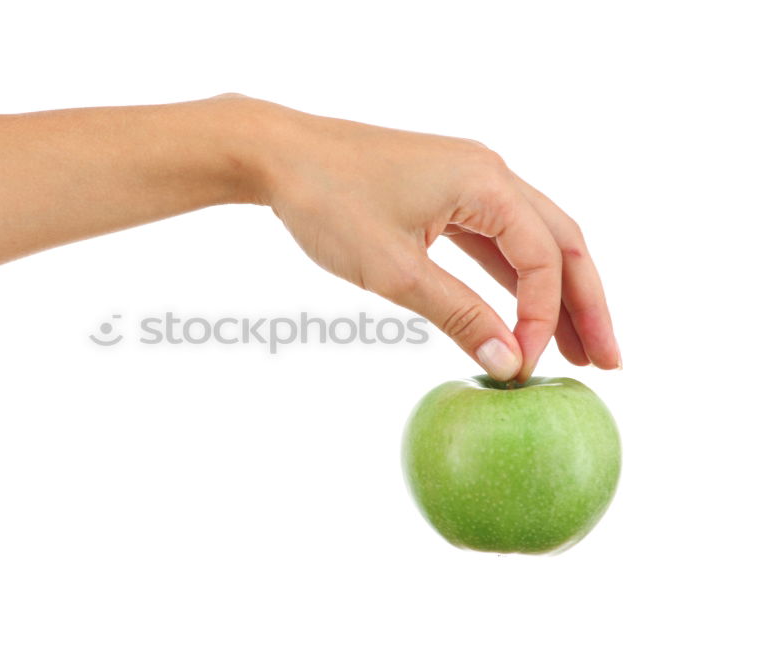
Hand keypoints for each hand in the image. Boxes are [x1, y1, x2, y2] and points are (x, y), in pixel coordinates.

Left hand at [239, 97, 620, 380]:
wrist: (278, 156)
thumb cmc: (329, 202)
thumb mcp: (395, 271)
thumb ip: (458, 315)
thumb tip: (509, 363)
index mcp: (486, 183)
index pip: (542, 259)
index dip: (542, 318)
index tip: (525, 366)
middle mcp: (489, 174)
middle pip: (561, 243)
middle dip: (585, 304)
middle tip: (608, 362)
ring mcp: (468, 180)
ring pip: (532, 240)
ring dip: (554, 293)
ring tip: (577, 347)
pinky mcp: (445, 191)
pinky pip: (495, 237)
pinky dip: (513, 277)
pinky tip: (520, 312)